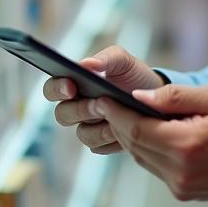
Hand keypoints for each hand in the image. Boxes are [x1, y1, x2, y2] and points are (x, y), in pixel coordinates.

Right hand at [43, 45, 164, 154]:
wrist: (155, 96)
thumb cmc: (133, 75)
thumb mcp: (123, 61)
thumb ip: (106, 58)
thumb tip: (86, 64)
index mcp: (75, 84)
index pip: (52, 88)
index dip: (57, 89)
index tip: (71, 87)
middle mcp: (77, 107)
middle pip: (62, 115)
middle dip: (80, 110)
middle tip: (98, 105)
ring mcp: (89, 126)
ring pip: (81, 134)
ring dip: (98, 129)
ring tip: (116, 120)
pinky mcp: (102, 143)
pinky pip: (98, 147)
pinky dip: (111, 141)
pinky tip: (124, 133)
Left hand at [96, 84, 207, 201]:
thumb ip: (175, 97)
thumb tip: (139, 98)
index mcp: (187, 145)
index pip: (135, 129)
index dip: (114, 113)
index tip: (102, 98)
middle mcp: (181, 171)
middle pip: (134, 145)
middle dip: (118, 123)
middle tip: (107, 103)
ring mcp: (182, 186)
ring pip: (141, 159)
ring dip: (131, 137)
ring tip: (125, 116)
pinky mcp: (184, 192)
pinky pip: (155, 168)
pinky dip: (148, 150)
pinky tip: (150, 134)